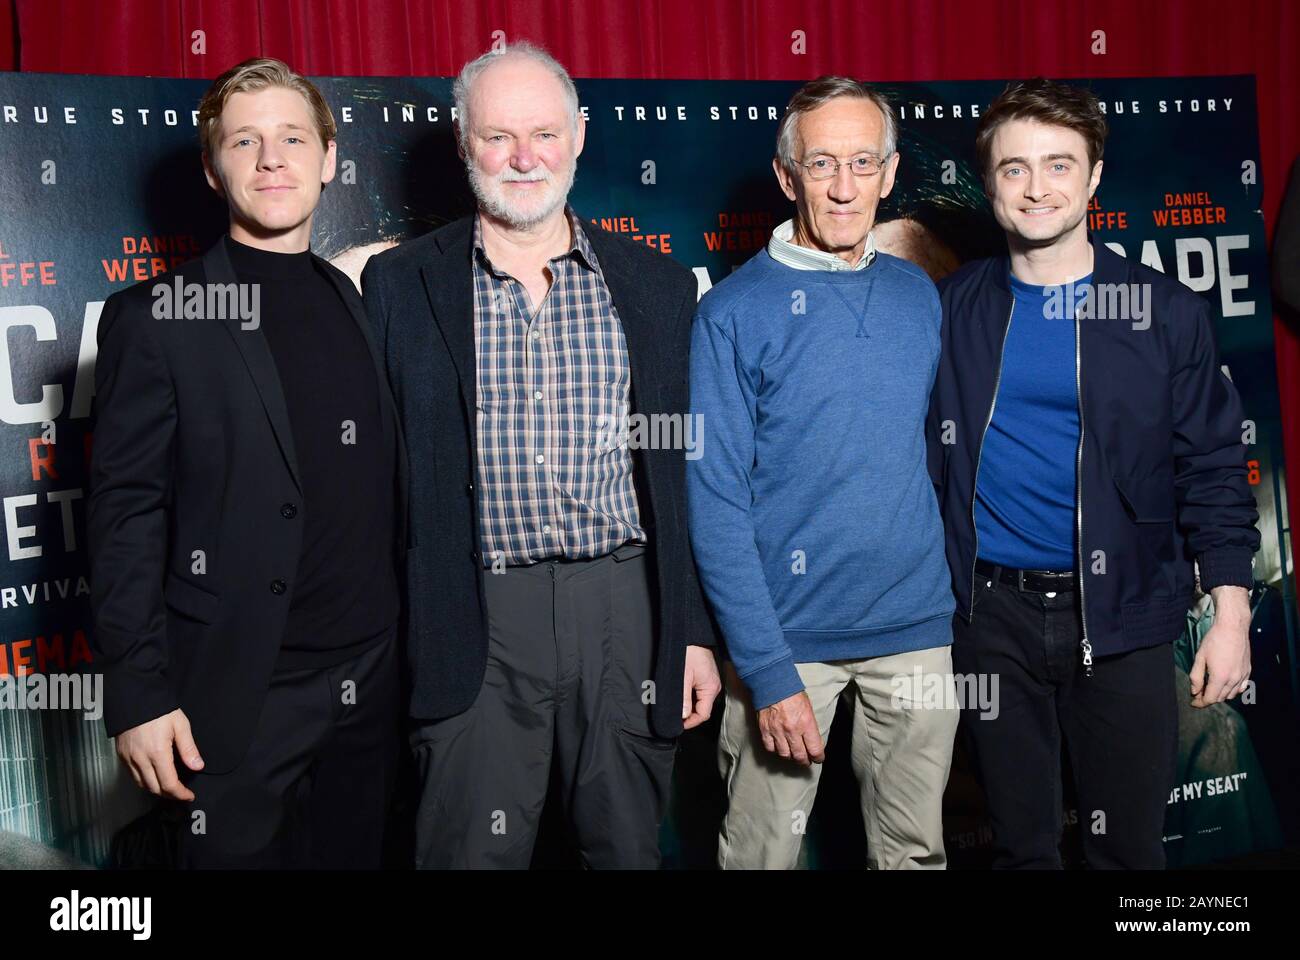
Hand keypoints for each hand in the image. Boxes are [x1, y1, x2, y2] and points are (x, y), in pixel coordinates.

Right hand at [115, 708, 203, 799]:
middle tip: (181, 793)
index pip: (169, 784)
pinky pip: (133, 776)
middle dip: (169, 794)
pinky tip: (154, 776)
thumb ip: (189, 748)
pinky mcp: (121, 755)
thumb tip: (198, 766)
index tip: (189, 796)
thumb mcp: (180, 725)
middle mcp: (140, 759)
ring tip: (170, 787)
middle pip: (154, 788)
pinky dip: (145, 781)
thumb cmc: (159, 709)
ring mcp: (128, 758)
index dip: (180, 794)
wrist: (133, 698)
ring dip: (156, 790)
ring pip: (142, 785)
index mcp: (157, 753)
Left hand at [682, 645, 721, 729]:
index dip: (691, 722)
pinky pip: (700, 693)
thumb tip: (683, 715)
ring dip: (689, 705)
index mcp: (711, 688)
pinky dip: (691, 697)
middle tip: (675, 716)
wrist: (692, 635)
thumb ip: (684, 698)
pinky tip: (682, 696)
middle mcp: (714, 687)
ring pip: (700, 701)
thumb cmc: (689, 652)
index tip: (679, 724)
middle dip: (689, 714)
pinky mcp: (707, 677)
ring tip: (677, 706)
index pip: (703, 714)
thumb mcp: (683, 677)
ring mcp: (711, 682)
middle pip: (702, 709)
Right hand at [758, 690, 823, 765]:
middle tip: (806, 760)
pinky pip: (770, 748)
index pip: (815, 749)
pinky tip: (779, 747)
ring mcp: (777, 731)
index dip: (818, 757)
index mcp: (806, 723)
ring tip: (793, 754)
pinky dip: (775, 750)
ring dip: (790, 756)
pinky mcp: (765, 730)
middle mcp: (792, 730)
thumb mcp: (808, 708)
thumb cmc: (792, 693)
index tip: (818, 758)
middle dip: (805, 760)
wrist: (772, 683)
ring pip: (785, 754)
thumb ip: (810, 726)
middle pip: (800, 756)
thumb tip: (812, 741)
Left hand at [1190, 585, 1251, 707]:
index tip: (1193, 702)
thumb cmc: (1214, 640)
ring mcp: (1243, 676)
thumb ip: (1196, 677)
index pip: (1210, 698)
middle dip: (1208, 698)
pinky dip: (1233, 690)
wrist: (1233, 628)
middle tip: (1198, 693)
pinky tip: (1225, 684)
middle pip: (1220, 698)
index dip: (1200, 703)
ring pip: (1231, 694)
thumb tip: (1195, 692)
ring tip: (1210, 687)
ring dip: (1220, 694)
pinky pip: (1241, 687)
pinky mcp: (1248, 671)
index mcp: (1220, 677)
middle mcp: (1234, 679)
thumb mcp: (1200, 658)